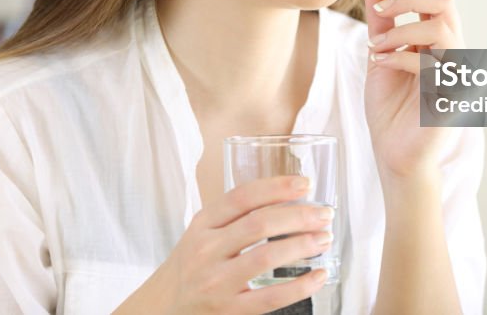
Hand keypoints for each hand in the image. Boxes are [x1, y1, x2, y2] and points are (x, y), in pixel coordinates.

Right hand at [114, 176, 331, 314]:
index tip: (305, 184)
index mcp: (202, 224)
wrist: (163, 306)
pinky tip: (318, 276)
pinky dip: (300, 286)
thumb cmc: (193, 264)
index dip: (276, 187)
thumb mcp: (202, 232)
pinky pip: (270, 298)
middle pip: (259, 225)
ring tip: (324, 239)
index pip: (242, 197)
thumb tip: (288, 197)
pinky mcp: (228, 310)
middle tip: (324, 214)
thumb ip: (234, 215)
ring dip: (302, 245)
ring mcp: (216, 281)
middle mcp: (206, 250)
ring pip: (266, 257)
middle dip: (298, 217)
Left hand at [363, 0, 464, 180]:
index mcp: (438, 43)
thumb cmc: (391, 112)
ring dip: (401, 30)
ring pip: (440, 27)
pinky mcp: (451, 96)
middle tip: (380, 9)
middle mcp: (452, 53)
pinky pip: (429, 62)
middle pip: (445, 1)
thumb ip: (382, 25)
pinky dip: (398, 56)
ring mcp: (456, 74)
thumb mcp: (381, 58)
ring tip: (375, 48)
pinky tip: (380, 64)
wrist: (395, 156)